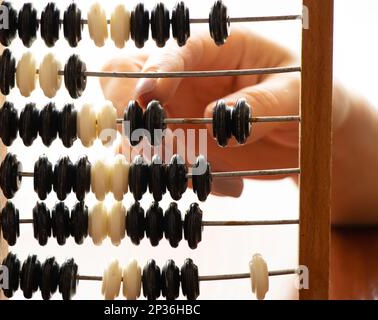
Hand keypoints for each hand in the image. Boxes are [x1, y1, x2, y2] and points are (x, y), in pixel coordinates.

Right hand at [100, 28, 300, 197]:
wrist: (300, 137)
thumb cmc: (302, 98)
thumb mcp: (295, 94)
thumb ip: (261, 103)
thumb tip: (220, 118)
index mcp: (213, 51)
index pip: (174, 52)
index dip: (156, 72)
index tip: (149, 98)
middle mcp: (183, 81)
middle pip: (126, 83)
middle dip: (129, 113)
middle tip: (154, 142)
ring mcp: (176, 114)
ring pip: (134, 130)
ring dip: (151, 156)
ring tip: (203, 175)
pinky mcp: (178, 146)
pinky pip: (157, 163)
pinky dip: (176, 179)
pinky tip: (224, 185)